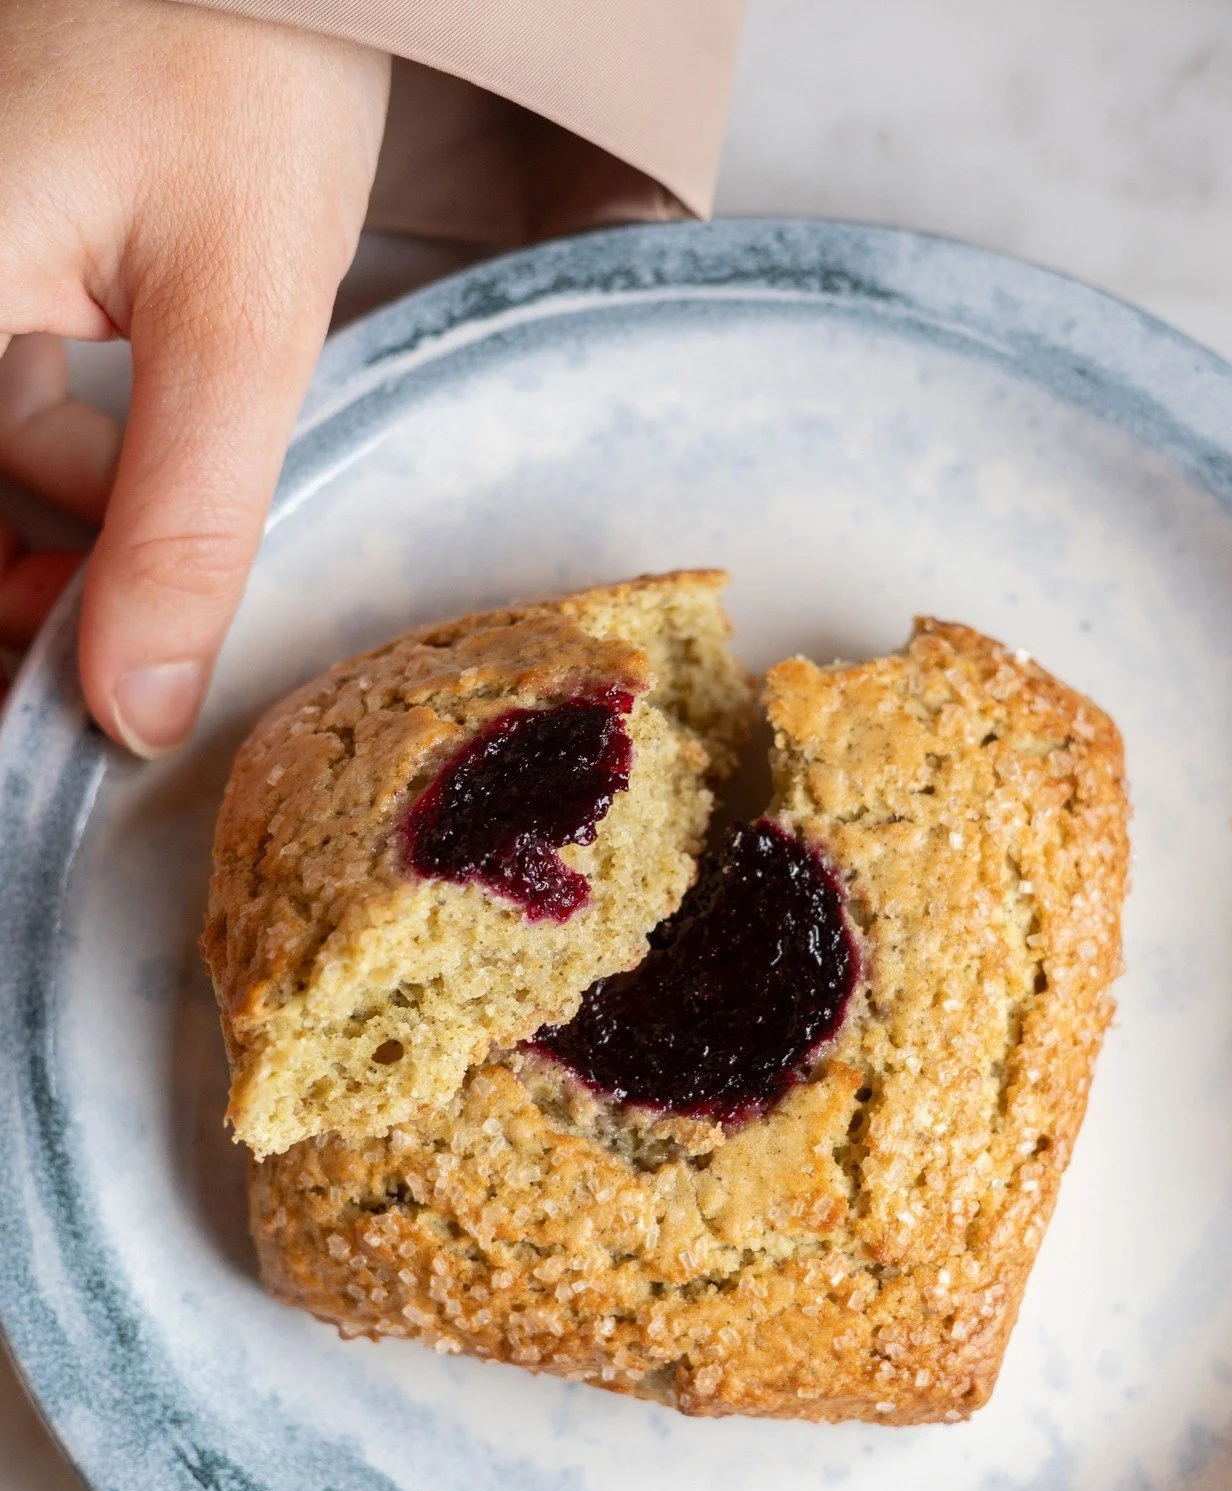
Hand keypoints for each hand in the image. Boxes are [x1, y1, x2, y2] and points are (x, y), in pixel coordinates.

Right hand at [0, 0, 388, 752]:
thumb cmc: (243, 75)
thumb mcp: (234, 321)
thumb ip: (180, 522)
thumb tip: (131, 709)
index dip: (12, 626)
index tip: (80, 704)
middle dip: (50, 578)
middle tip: (148, 614)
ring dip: (85, 505)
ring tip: (176, 455)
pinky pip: (12, 392)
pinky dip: (87, 440)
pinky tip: (157, 409)